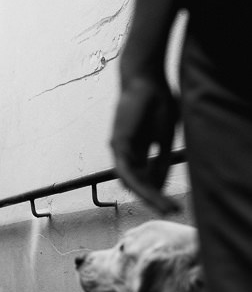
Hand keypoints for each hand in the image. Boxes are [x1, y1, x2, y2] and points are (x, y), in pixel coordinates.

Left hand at [110, 74, 180, 214]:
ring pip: (131, 181)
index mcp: (137, 151)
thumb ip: (160, 159)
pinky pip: (127, 170)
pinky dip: (138, 182)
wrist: (146, 80)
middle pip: (137, 183)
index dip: (158, 193)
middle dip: (153, 199)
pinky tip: (150, 193)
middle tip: (170, 211)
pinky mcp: (118, 143)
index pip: (145, 179)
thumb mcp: (164, 137)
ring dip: (148, 195)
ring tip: (164, 206)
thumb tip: (159, 184)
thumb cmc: (157, 103)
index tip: (172, 206)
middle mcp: (125, 153)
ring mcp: (119, 149)